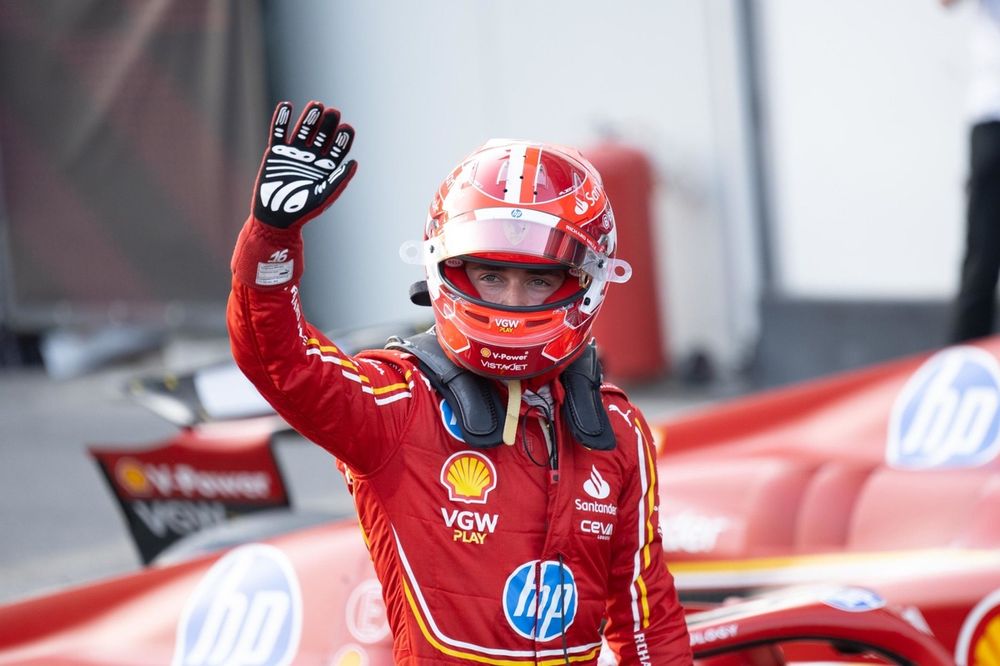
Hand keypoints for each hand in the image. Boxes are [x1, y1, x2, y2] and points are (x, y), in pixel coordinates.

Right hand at [252, 101, 357, 228]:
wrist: (274, 218)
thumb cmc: (302, 211)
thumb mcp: (324, 196)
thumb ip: (339, 179)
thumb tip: (355, 162)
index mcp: (327, 168)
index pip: (338, 147)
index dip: (343, 138)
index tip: (347, 128)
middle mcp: (312, 158)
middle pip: (323, 134)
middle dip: (328, 123)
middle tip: (333, 112)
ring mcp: (294, 153)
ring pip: (304, 130)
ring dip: (310, 117)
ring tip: (316, 106)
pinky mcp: (276, 152)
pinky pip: (279, 131)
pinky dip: (282, 119)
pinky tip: (287, 106)